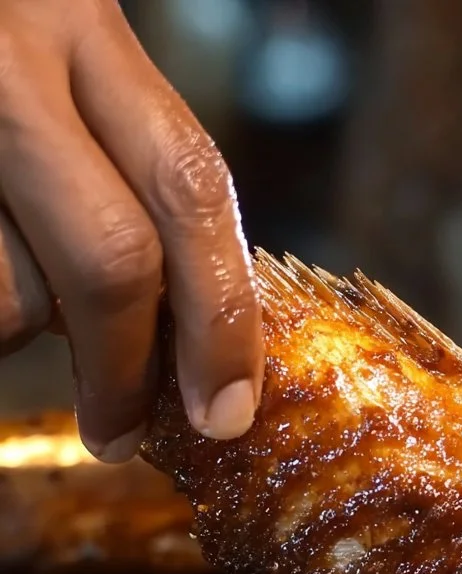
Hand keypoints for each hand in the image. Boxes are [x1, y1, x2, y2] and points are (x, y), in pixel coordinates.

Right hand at [0, 0, 263, 461]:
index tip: (228, 410)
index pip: (190, 191)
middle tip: (123, 431)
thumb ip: (120, 157)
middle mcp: (7, 61)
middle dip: (127, 369)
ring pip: (14, 296)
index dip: (221, 320)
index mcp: (79, 21)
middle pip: (113, 258)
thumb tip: (182, 321)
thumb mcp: (58, 58)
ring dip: (30, 329)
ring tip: (20, 300)